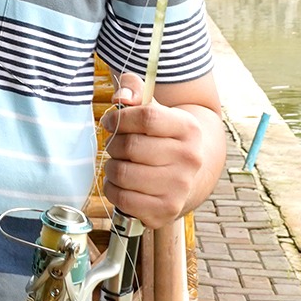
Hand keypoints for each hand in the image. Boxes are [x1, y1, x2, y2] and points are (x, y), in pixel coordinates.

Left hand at [99, 72, 214, 229]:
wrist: (187, 177)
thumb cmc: (161, 138)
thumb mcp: (153, 109)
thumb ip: (134, 90)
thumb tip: (121, 96)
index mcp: (189, 128)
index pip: (145, 116)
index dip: (119, 117)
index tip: (110, 121)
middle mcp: (190, 158)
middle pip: (130, 146)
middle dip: (114, 144)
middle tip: (117, 147)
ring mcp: (180, 187)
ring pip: (122, 173)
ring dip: (111, 167)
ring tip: (120, 164)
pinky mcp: (167, 210)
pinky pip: (122, 198)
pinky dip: (113, 189)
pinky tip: (122, 184)